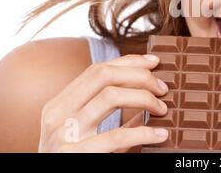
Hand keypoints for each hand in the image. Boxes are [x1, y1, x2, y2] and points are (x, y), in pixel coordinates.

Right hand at [38, 54, 168, 152]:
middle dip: (139, 75)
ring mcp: (63, 134)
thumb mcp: (85, 132)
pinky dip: (144, 133)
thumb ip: (108, 114)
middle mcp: (57, 114)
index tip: (154, 61)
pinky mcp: (75, 155)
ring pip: (110, 96)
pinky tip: (160, 134)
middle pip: (104, 75)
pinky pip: (117, 136)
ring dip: (144, 98)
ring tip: (162, 109)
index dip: (129, 61)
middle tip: (162, 88)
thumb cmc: (77, 158)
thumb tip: (147, 94)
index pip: (96, 70)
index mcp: (59, 104)